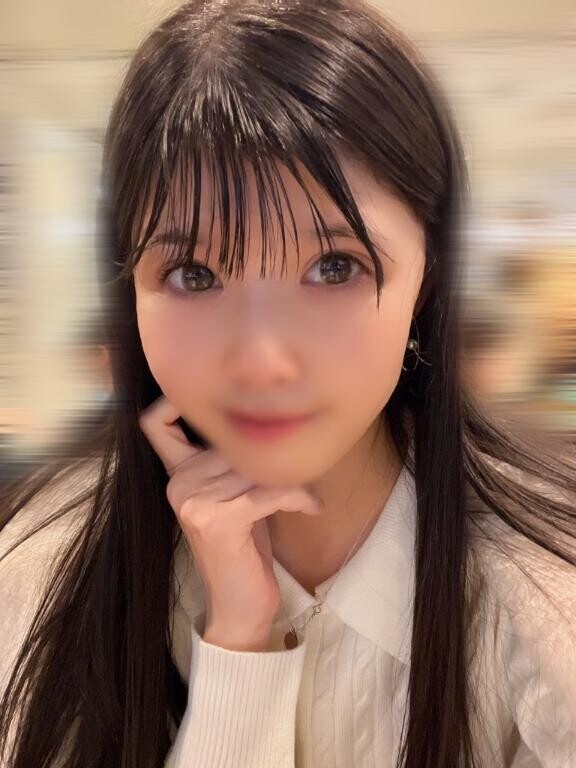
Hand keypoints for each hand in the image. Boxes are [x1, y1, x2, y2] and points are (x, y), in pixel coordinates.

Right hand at [138, 395, 323, 648]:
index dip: (171, 402)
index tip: (216, 400)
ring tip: (306, 496)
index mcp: (176, 475)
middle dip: (270, 455)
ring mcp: (194, 501)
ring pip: (256, 464)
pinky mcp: (219, 519)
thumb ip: (229, 461)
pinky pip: (272, 490)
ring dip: (292, 479)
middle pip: (232, 441)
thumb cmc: (243, 548)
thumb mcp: (231, 496)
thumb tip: (263, 417)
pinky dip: (299, 497)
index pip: (154, 424)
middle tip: (300, 468)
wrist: (239, 607)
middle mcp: (178, 484)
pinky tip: (311, 508)